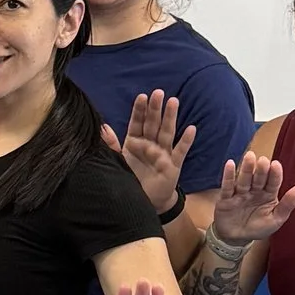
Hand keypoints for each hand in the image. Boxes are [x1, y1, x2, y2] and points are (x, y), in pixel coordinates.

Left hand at [103, 91, 197, 217]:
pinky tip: (191, 129)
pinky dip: (186, 141)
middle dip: (155, 109)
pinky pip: (180, 152)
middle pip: (153, 124)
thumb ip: (111, 145)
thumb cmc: (132, 178)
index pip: (137, 123)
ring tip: (173, 101)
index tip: (142, 96)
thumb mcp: (119, 161)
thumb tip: (102, 127)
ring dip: (170, 117)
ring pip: (167, 133)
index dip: (140, 111)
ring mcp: (163, 154)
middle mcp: (150, 145)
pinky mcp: (173, 166)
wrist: (146, 201)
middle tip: (158, 93)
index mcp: (135, 142)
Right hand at [210, 150, 294, 249]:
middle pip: (259, 179)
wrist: (236, 238)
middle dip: (261, 170)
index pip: (273, 182)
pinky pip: (227, 186)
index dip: (275, 174)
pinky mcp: (226, 198)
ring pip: (244, 180)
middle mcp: (255, 191)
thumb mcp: (276, 218)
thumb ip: (289, 203)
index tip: (276, 165)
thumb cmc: (258, 227)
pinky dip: (228, 176)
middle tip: (263, 160)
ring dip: (246, 169)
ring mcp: (240, 193)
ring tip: (249, 157)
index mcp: (269, 194)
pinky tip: (230, 164)